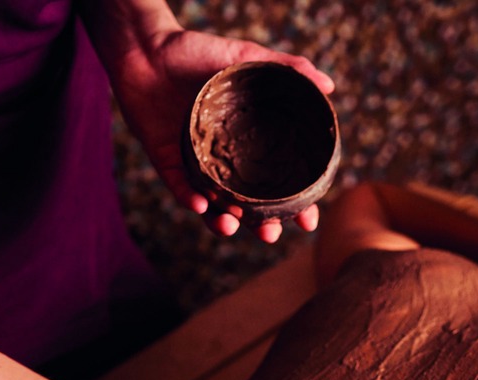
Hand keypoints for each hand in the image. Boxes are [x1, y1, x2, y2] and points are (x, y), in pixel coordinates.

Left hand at [98, 13, 334, 242]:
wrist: (148, 47)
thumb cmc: (197, 52)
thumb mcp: (247, 56)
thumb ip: (289, 68)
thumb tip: (330, 87)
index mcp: (248, 142)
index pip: (278, 182)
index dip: (295, 204)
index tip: (309, 221)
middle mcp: (225, 158)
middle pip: (248, 204)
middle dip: (261, 226)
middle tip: (272, 235)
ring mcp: (195, 163)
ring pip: (213, 205)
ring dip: (223, 221)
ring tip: (233, 226)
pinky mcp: (166, 161)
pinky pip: (179, 187)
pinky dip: (190, 198)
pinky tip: (202, 204)